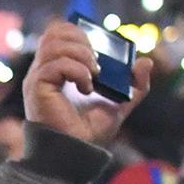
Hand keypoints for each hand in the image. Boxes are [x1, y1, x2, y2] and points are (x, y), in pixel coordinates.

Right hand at [24, 20, 151, 146]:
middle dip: (82, 39)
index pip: (59, 31)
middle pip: (55, 30)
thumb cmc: (91, 132)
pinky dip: (77, 70)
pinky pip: (56, 64)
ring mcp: (38, 77)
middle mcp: (44, 70)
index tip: (98, 48)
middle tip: (97, 61)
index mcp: (58, 68)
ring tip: (94, 74)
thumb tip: (146, 61)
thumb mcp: (120, 103)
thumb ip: (135, 84)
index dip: (79, 31)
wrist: (78, 153)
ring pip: (54, 43)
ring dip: (81, 54)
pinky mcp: (37, 87)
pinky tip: (86, 88)